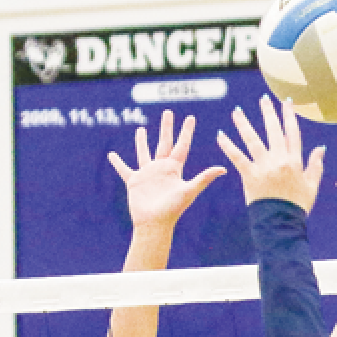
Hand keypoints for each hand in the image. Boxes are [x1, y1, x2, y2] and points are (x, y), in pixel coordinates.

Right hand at [108, 110, 225, 232]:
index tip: (191, 118)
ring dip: (142, 141)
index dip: (186, 132)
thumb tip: (224, 169)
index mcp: (174, 169)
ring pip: (144, 152)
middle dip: (166, 128)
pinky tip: (111, 155)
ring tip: (141, 129)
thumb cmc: (173, 209)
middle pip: (164, 143)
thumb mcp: (189, 190)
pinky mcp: (134, 181)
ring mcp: (148, 174)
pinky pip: (124, 169)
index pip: (182, 146)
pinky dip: (118, 162)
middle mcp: (162, 169)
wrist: (155, 223)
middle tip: (168, 112)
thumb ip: (204, 178)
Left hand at [217, 96, 324, 213]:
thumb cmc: (297, 206)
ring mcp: (263, 167)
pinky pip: (237, 157)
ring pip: (252, 140)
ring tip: (237, 111)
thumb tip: (320, 149)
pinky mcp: (249, 176)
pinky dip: (227, 146)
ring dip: (244, 124)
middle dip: (268, 113)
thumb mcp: (312, 186)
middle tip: (263, 99)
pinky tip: (220, 135)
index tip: (286, 102)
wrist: (282, 223)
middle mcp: (279, 160)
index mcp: (295, 161)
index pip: (292, 133)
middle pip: (273, 131)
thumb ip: (316, 166)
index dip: (289, 116)